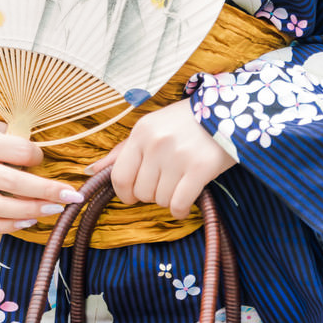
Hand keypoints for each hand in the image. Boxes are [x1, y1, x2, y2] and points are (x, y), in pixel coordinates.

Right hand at [0, 102, 82, 234]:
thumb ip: (10, 140)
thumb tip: (40, 159)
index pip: (19, 153)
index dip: (37, 156)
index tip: (40, 156)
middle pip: (15, 185)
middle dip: (48, 191)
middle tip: (71, 195)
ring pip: (0, 209)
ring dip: (31, 212)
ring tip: (53, 210)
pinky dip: (6, 227)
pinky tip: (25, 222)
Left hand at [86, 101, 235, 217]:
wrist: (232, 112)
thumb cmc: (186, 123)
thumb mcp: (151, 128)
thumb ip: (121, 151)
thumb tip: (90, 171)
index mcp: (141, 132)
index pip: (119, 176)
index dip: (124, 193)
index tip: (132, 196)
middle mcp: (156, 144)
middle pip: (141, 191)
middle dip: (151, 194)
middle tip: (165, 184)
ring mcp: (178, 156)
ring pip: (160, 199)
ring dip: (168, 200)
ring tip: (179, 185)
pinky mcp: (200, 169)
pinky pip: (179, 204)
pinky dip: (180, 210)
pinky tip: (185, 204)